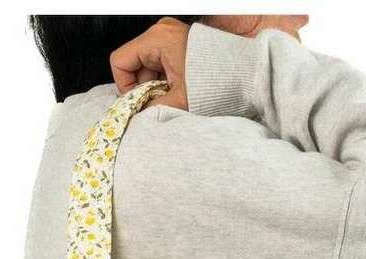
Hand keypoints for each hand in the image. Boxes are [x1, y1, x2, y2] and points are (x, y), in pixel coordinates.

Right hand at [110, 15, 309, 110]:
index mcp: (157, 39)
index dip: (125, 86)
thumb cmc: (216, 82)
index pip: (120, 61)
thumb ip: (152, 108)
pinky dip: (166, 81)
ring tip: (173, 97)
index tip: (138, 103)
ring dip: (155, 87)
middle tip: (159, 103)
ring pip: (148, 66)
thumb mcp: (180, 99)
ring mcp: (171, 37)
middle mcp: (161, 33)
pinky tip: (179, 91)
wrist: (246, 74)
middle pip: (133, 64)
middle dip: (142, 88)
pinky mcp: (180, 45)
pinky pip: (162, 65)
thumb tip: (136, 118)